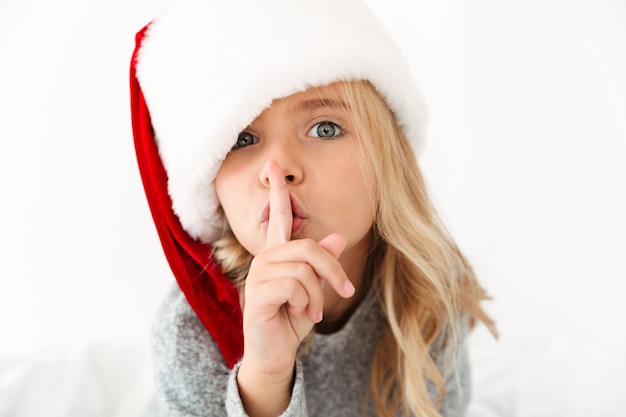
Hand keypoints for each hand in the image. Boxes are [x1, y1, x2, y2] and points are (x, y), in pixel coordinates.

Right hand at [237, 159, 354, 415]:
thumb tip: (337, 237)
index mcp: (278, 254)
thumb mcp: (314, 289)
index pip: (276, 216)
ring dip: (317, 294)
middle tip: (344, 291)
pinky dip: (306, 303)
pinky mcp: (257, 293)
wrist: (276, 353)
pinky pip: (295, 285)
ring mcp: (258, 275)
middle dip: (333, 270)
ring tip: (311, 310)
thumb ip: (322, 263)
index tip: (272, 163)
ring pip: (305, 268)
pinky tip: (299, 314)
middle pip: (309, 247)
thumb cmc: (292, 319)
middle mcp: (265, 259)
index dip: (275, 190)